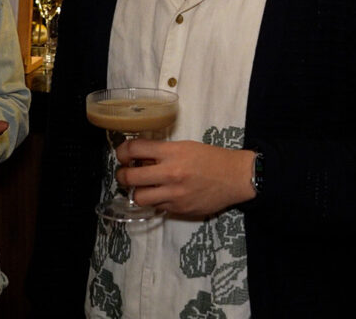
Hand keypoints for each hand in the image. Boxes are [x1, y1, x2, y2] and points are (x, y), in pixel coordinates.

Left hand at [115, 139, 255, 216]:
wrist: (234, 177)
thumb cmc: (211, 157)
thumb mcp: (185, 146)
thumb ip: (163, 152)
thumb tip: (140, 158)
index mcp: (172, 152)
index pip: (135, 149)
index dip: (122, 151)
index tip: (122, 154)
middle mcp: (170, 173)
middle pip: (130, 177)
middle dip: (121, 174)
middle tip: (124, 172)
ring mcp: (173, 194)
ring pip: (138, 197)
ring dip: (136, 191)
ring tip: (141, 186)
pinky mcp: (178, 209)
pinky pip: (156, 206)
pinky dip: (154, 200)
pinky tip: (160, 193)